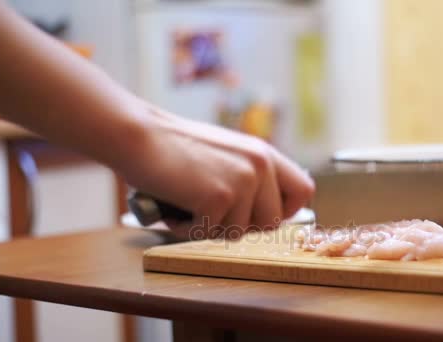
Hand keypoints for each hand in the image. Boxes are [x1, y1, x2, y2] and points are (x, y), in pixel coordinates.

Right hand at [118, 105, 314, 239]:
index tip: (258, 213)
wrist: (139, 136)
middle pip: (271, 223)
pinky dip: (186, 228)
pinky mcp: (219, 197)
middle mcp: (260, 165)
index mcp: (264, 154)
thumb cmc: (175, 148)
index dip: (285, 210)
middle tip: (211, 210)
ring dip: (209, 227)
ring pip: (238, 233)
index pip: (304, 191)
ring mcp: (242, 181)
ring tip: (188, 202)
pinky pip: (208, 233)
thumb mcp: (228, 154)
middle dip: (239, 225)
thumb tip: (268, 213)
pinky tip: (174, 205)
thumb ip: (251, 175)